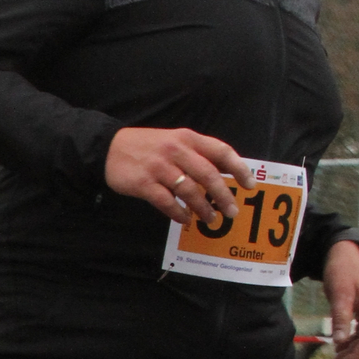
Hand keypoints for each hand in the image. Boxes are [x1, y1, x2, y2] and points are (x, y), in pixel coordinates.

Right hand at [104, 126, 247, 223]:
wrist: (109, 148)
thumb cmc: (147, 146)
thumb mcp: (173, 140)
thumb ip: (196, 153)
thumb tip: (223, 174)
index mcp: (187, 138)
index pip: (221, 151)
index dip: (238, 168)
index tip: (249, 185)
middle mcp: (176, 151)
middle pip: (209, 175)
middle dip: (224, 196)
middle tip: (232, 212)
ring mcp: (159, 167)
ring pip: (190, 191)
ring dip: (203, 208)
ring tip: (210, 219)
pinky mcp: (144, 183)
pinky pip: (167, 202)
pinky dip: (179, 213)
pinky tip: (185, 219)